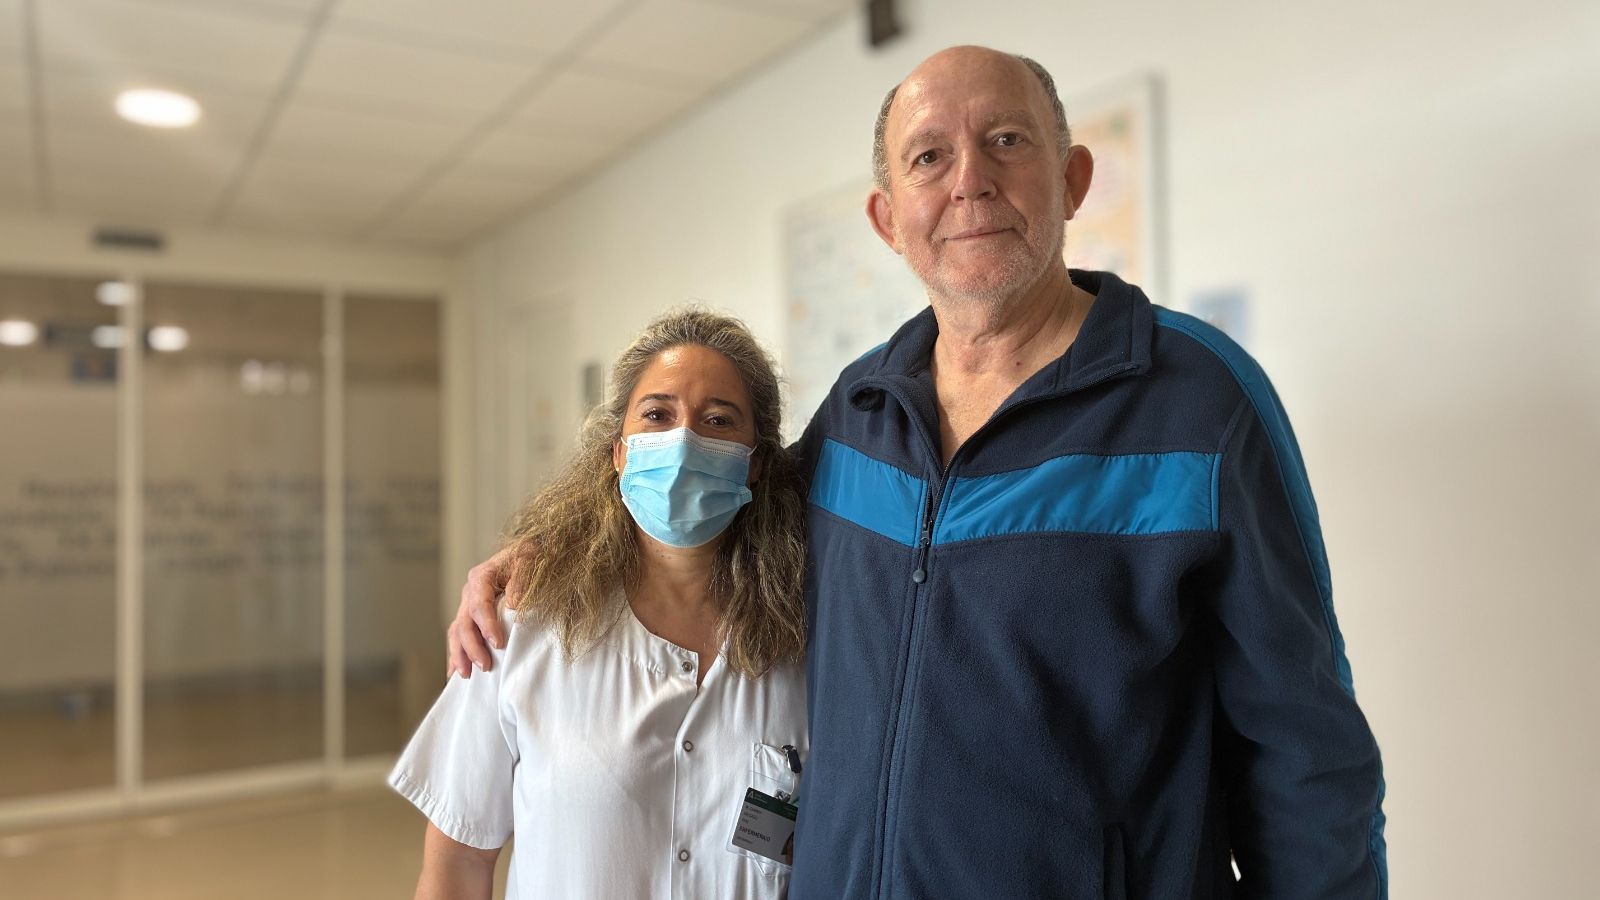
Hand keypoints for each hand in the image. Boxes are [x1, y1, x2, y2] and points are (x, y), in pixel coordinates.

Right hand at [446, 543, 531, 676]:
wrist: (528, 555)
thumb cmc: (530, 557)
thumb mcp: (530, 559)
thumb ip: (522, 578)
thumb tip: (513, 604)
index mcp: (482, 577)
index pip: (479, 605)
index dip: (487, 626)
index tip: (498, 644)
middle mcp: (470, 592)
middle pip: (464, 623)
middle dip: (472, 647)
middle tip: (486, 666)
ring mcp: (468, 605)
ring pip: (456, 633)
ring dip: (460, 655)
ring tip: (467, 676)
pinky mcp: (471, 617)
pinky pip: (458, 638)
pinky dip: (456, 656)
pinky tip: (456, 674)